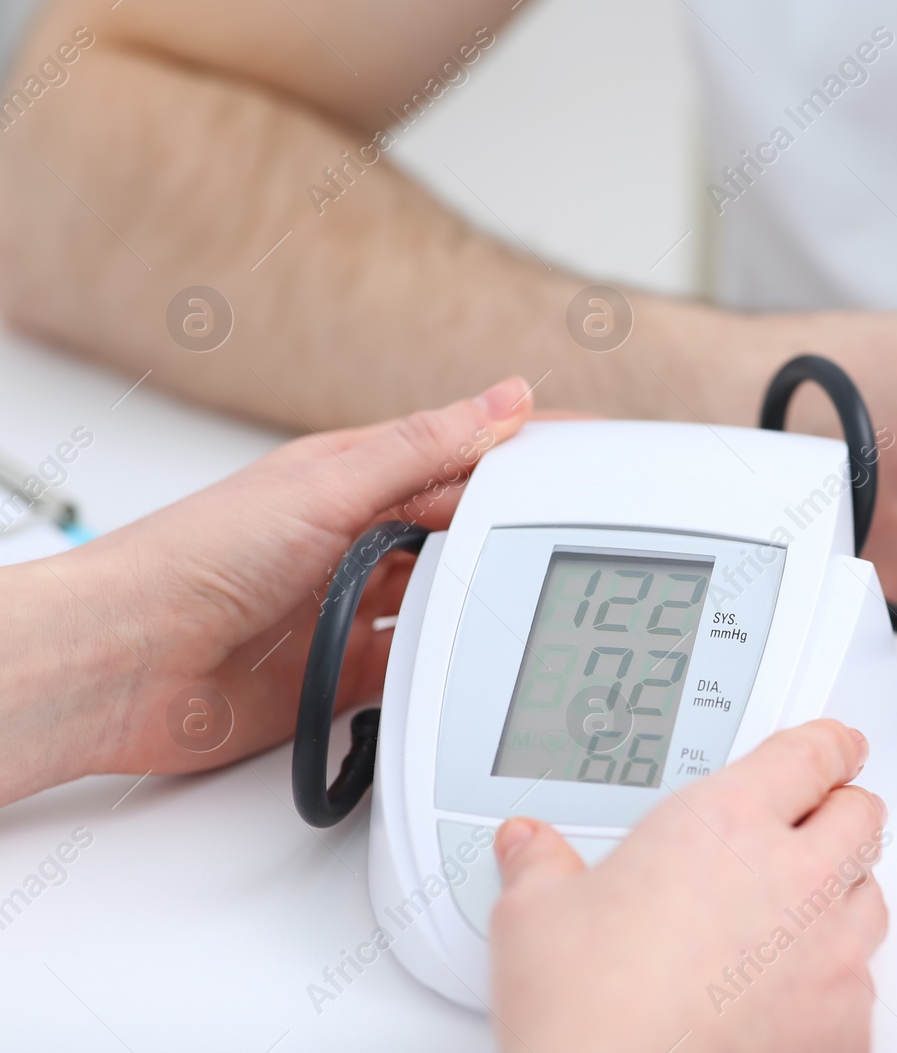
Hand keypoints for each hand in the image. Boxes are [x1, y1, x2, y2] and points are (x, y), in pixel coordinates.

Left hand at [0, 378, 542, 798]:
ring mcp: (354, 607)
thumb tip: (506, 400)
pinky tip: (455, 667)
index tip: (596, 454)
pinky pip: (416, 671)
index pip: (467, 455)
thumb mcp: (327, 485)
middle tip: (571, 542)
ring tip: (509, 608)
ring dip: (473, 607)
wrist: (123, 665)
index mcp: (359, 477)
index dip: (530, 452)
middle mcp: (361, 540)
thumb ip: (423, 448)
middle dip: (515, 534)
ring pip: (446, 603)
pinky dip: (438, 672)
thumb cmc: (193, 558)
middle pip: (467, 533)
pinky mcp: (345, 672)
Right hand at [489, 720, 889, 1052]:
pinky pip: (863, 983)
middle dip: (842, 810)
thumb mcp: (535, 918)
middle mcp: (792, 877)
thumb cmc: (587, 1016)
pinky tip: (798, 988)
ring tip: (803, 906)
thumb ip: (542, 867)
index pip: (810, 756)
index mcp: (726, 823)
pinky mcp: (843, 1024)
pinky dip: (838, 978)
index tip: (835, 745)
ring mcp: (827, 953)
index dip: (829, 745)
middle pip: (857, 817)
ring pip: (869, 897)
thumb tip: (527, 848)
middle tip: (822, 816)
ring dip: (844, 891)